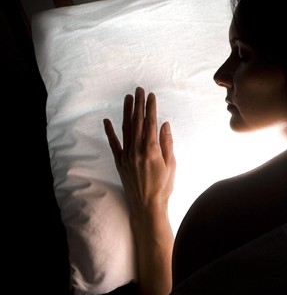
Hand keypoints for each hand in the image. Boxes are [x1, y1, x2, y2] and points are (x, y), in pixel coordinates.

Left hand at [103, 87, 175, 224]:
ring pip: (126, 129)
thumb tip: (164, 124)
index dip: (150, 108)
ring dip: (127, 112)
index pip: (151, 123)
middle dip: (138, 104)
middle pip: (137, 122)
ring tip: (128, 98)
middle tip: (139, 89)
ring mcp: (126, 155)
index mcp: (152, 150)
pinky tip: (107, 120)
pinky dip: (110, 132)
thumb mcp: (171, 164)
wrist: (147, 205)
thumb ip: (167, 143)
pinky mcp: (120, 162)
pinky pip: (114, 144)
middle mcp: (137, 150)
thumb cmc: (163, 186)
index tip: (151, 95)